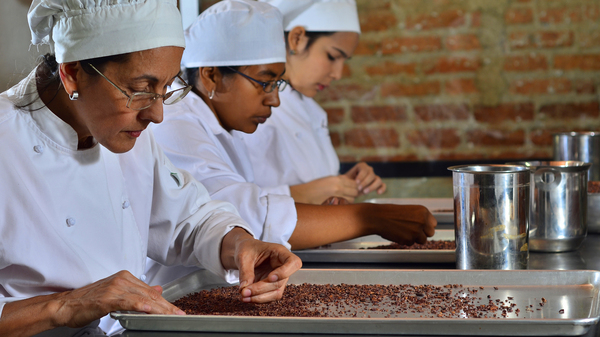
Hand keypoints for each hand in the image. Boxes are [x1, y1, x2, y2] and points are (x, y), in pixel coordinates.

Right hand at [53, 271, 183, 327]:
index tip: (176, 309)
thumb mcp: (116, 293)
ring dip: (158, 308)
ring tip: (170, 315)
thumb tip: (157, 289)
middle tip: (179, 313)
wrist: (65, 305)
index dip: (165, 301)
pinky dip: (139, 305)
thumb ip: (137, 292)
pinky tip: (149, 309)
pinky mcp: (107, 298)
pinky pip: (127, 301)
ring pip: (142, 298)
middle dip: (166, 306)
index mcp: (125, 277)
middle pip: (150, 294)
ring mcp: (114, 288)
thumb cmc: (88, 301)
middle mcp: (122, 280)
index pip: (150, 290)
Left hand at [221, 228, 301, 302]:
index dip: (284, 272)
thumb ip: (245, 271)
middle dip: (261, 289)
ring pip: (276, 293)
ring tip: (244, 296)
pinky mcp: (272, 287)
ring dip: (260, 298)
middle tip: (244, 291)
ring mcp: (279, 278)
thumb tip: (244, 289)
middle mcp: (283, 266)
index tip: (270, 277)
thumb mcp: (243, 256)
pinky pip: (269, 297)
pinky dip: (258, 299)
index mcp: (280, 253)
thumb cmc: (247, 248)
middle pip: (280, 282)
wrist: (245, 252)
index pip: (293, 263)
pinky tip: (247, 297)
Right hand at [290, 175, 357, 203]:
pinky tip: (339, 204)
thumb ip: (339, 181)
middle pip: (355, 191)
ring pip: (352, 199)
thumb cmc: (315, 187)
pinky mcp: (335, 202)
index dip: (354, 187)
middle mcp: (339, 185)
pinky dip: (345, 205)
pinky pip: (345, 204)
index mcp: (337, 178)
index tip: (350, 190)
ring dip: (349, 200)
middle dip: (353, 194)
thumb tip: (349, 184)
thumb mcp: (328, 180)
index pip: (354, 183)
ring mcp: (337, 194)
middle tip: (348, 197)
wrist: (305, 195)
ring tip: (342, 201)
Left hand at [343, 162, 385, 195]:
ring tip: (365, 192)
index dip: (361, 176)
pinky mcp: (377, 184)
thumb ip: (347, 179)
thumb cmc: (346, 182)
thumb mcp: (345, 179)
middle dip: (365, 182)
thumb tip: (350, 183)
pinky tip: (378, 193)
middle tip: (359, 189)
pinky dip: (382, 188)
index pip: (364, 169)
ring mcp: (374, 177)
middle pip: (371, 175)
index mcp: (362, 166)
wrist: (348, 186)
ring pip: (378, 180)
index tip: (356, 182)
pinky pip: (382, 185)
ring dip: (372, 186)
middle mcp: (369, 170)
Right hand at [363, 204, 436, 244]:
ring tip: (403, 230)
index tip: (420, 226)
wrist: (378, 217)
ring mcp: (417, 231)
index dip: (426, 226)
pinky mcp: (409, 239)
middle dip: (423, 233)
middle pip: (431, 233)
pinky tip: (398, 233)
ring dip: (414, 238)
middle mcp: (423, 221)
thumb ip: (420, 218)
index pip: (433, 224)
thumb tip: (428, 229)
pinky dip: (405, 240)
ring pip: (422, 240)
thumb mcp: (410, 211)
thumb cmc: (391, 213)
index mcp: (423, 211)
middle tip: (412, 230)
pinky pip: (411, 243)